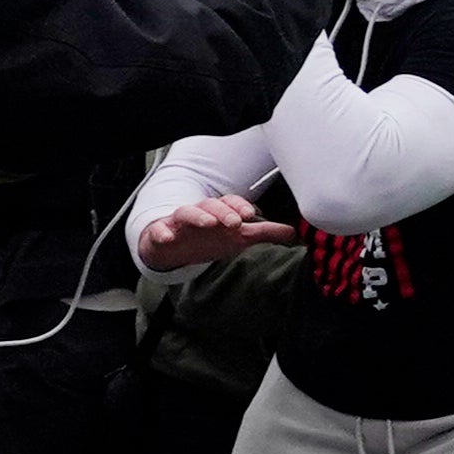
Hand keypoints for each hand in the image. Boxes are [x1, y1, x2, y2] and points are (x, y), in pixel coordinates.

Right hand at [139, 191, 299, 270]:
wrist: (173, 249)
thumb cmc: (208, 238)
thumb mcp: (238, 237)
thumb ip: (265, 233)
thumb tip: (295, 233)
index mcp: (219, 212)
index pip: (230, 203)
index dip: (239, 207)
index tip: (250, 215)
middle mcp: (200, 213)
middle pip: (210, 205)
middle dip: (223, 211)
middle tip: (235, 222)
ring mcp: (179, 223)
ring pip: (186, 213)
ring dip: (197, 216)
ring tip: (208, 223)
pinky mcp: (160, 234)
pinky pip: (158, 231)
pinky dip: (161, 233)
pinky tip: (167, 238)